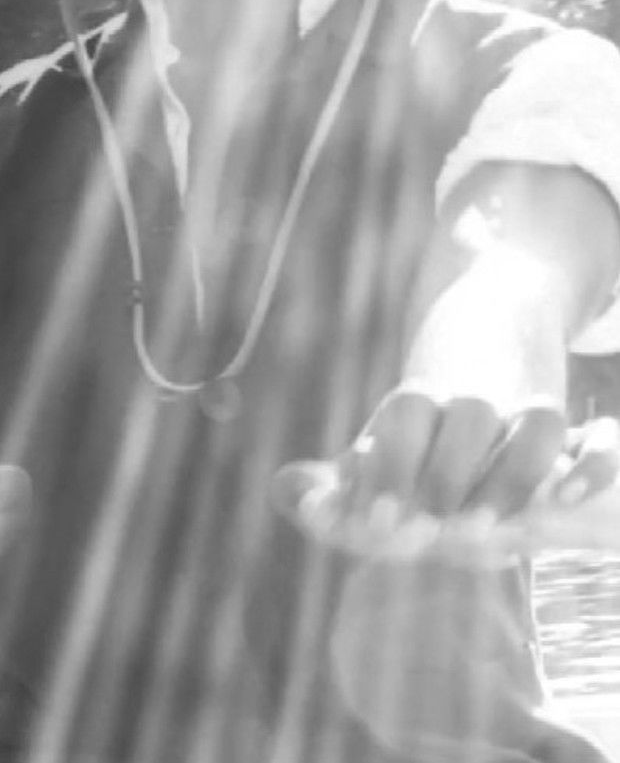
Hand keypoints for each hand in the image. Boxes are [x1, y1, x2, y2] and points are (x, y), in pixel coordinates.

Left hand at [272, 392, 619, 560]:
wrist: (489, 335)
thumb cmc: (421, 431)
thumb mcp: (377, 449)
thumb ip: (336, 483)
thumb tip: (283, 492)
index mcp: (420, 399)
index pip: (404, 416)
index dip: (390, 468)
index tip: (376, 522)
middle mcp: (474, 397)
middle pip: (468, 418)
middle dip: (448, 478)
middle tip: (429, 536)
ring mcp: (527, 406)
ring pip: (536, 422)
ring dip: (513, 474)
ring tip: (487, 533)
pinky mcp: (570, 426)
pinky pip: (597, 436)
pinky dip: (592, 461)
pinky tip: (567, 500)